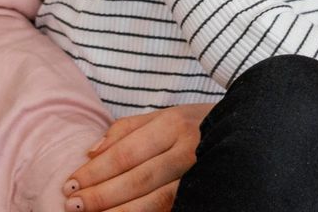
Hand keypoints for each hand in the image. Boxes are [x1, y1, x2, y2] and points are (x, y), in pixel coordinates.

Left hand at [63, 103, 210, 211]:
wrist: (248, 130)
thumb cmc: (198, 124)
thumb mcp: (165, 115)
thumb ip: (127, 129)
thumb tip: (90, 152)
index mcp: (175, 124)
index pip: (126, 152)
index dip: (96, 170)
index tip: (69, 183)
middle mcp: (189, 150)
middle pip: (138, 178)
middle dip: (102, 194)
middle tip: (73, 204)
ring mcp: (200, 175)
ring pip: (155, 201)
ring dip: (120, 211)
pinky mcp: (205, 192)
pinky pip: (171, 208)